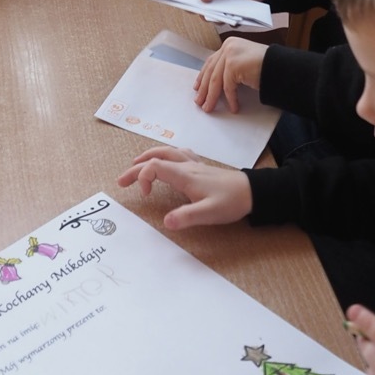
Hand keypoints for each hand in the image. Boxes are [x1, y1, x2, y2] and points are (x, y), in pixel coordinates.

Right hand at [115, 146, 252, 229]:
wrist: (252, 192)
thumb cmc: (231, 201)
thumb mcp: (209, 213)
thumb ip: (186, 217)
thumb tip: (165, 222)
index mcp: (184, 175)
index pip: (154, 167)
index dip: (142, 178)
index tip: (144, 197)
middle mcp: (186, 166)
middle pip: (155, 157)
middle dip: (135, 167)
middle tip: (121, 181)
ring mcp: (193, 165)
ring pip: (165, 152)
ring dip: (147, 157)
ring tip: (135, 165)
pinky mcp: (200, 167)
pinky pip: (177, 154)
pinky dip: (164, 155)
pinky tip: (165, 160)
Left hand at [193, 37, 267, 113]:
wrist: (282, 66)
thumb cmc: (267, 65)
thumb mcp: (244, 62)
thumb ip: (230, 66)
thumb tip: (216, 84)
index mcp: (230, 44)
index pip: (212, 62)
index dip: (203, 76)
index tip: (198, 87)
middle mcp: (228, 47)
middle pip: (211, 71)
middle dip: (204, 89)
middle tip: (199, 101)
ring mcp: (230, 54)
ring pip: (216, 81)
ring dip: (212, 97)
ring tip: (208, 107)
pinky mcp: (233, 65)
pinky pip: (228, 87)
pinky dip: (231, 99)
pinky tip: (233, 108)